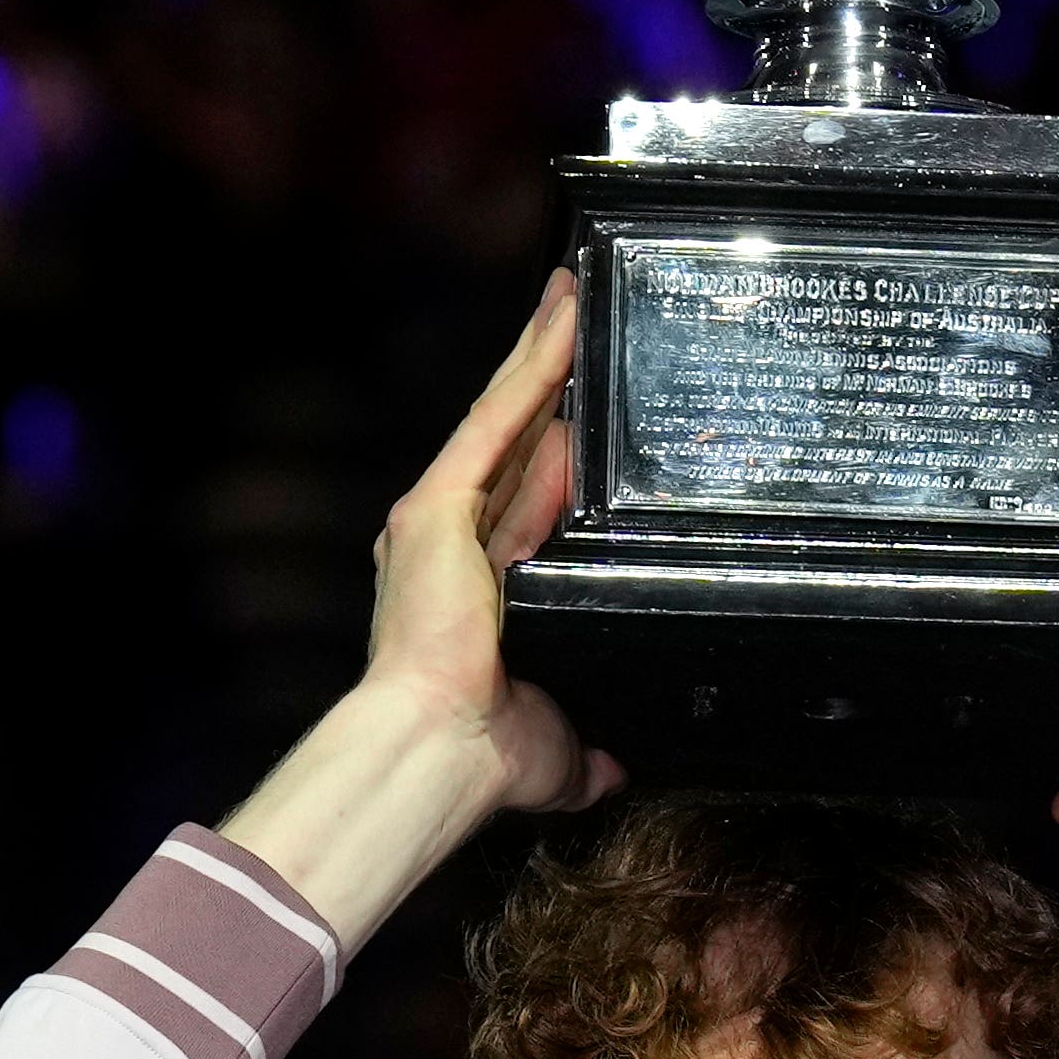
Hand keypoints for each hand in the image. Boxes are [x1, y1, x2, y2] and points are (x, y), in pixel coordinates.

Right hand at [221, 271, 615, 946]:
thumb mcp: (558, 748)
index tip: (584, 418)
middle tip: (583, 319)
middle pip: (514, 440)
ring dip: (543, 351)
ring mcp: (439, 517)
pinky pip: (499, 416)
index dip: (557, 453)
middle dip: (548, 382)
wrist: (441, 750)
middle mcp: (450, 544)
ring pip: (506, 413)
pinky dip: (535, 363)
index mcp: (477, 591)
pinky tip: (564, 315)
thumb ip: (590, 750)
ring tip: (577, 291)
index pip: (528, 502)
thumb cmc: (483, 756)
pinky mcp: (436, 503)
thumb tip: (622, 767)